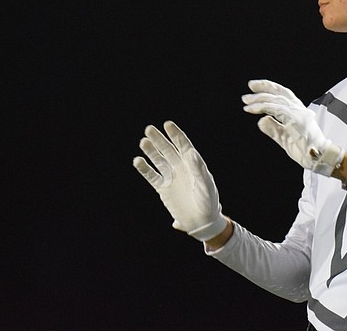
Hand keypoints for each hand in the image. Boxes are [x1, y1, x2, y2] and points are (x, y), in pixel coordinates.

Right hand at [132, 121, 227, 241]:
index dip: (175, 134)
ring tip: (143, 141)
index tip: (167, 124)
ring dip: (151, 151)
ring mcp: (171, 177)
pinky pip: (152, 176)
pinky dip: (144, 169)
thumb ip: (199, 169)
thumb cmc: (208, 202)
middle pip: (168, 149)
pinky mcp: (163, 189)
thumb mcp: (206, 185)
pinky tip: (138, 160)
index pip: (183, 145)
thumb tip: (191, 152)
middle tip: (149, 129)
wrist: (202, 221)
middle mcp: (181, 167)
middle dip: (159, 139)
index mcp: (193, 164)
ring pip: (158, 160)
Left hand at [242, 79, 343, 176]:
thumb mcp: (284, 139)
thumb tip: (261, 121)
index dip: (270, 88)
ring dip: (260, 99)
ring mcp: (298, 113)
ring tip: (246, 101)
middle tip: (248, 91)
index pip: (283, 94)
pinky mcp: (296, 119)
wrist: (320, 159)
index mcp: (298, 112)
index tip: (255, 87)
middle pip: (280, 92)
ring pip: (276, 100)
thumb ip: (273, 129)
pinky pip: (276, 109)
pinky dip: (263, 107)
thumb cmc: (306, 150)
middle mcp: (299, 109)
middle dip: (263, 88)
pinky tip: (253, 109)